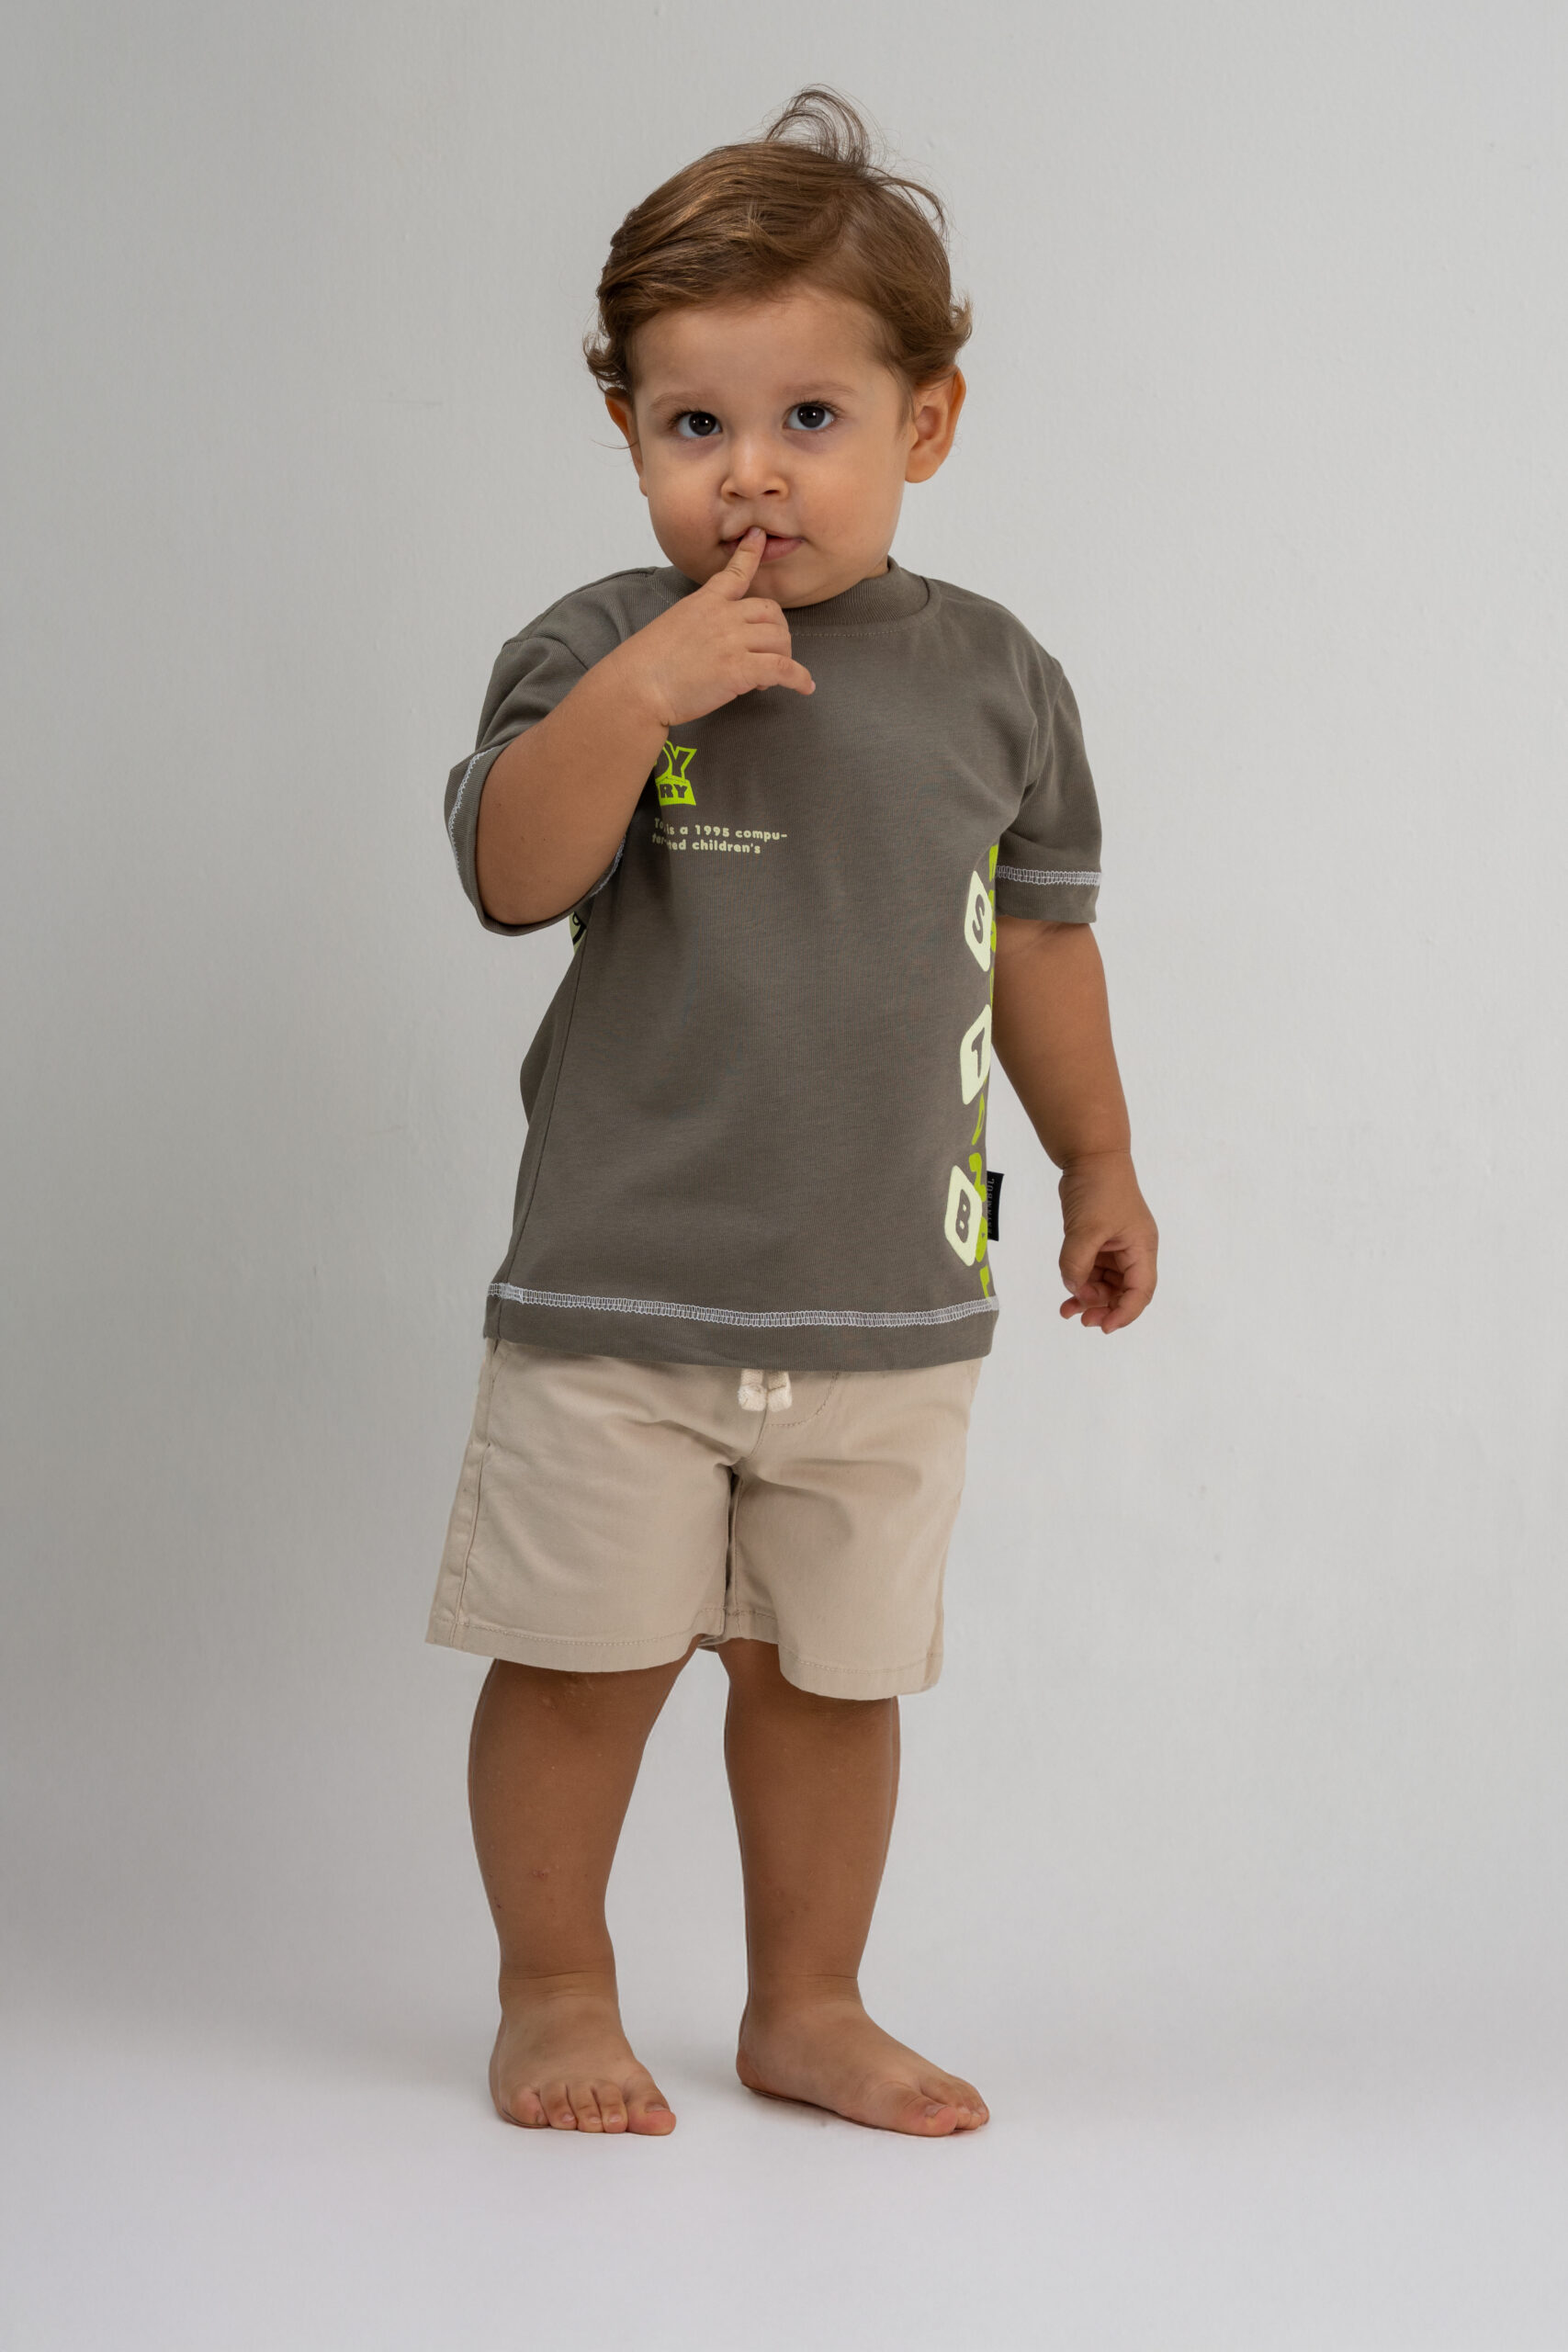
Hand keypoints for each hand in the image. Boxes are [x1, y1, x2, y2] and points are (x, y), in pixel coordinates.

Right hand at [614, 526, 815, 728]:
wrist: (637, 685)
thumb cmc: (648, 663)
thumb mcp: (673, 625)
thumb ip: (699, 622)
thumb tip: (717, 638)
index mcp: (705, 601)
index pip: (735, 572)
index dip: (750, 553)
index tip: (759, 536)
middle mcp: (723, 616)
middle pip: (771, 613)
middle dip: (777, 634)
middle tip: (765, 656)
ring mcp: (732, 641)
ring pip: (780, 640)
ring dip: (782, 658)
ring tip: (764, 678)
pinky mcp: (739, 669)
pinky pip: (783, 669)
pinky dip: (799, 679)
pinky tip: (804, 687)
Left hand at [1057, 1150, 1157, 1332]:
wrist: (1089, 1156)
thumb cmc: (1099, 1188)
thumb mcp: (1087, 1229)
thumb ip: (1077, 1263)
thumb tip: (1072, 1289)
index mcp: (1141, 1248)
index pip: (1140, 1291)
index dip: (1125, 1312)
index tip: (1105, 1326)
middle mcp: (1132, 1251)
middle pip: (1123, 1291)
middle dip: (1104, 1307)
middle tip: (1083, 1320)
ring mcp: (1115, 1247)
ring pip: (1105, 1283)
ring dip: (1088, 1298)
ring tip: (1067, 1311)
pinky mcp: (1098, 1242)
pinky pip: (1091, 1270)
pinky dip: (1080, 1282)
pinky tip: (1067, 1295)